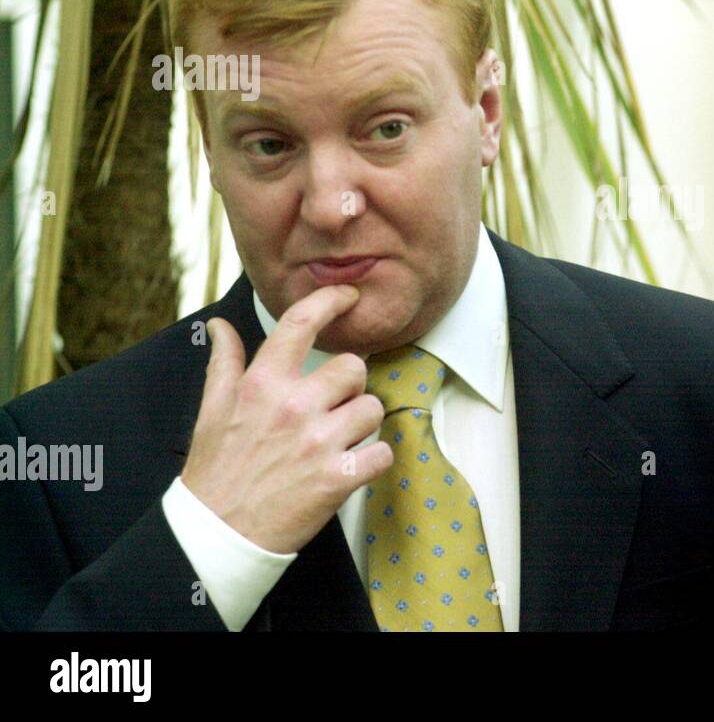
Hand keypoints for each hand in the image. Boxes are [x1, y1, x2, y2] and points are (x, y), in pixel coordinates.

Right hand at [182, 284, 391, 553]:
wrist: (216, 535)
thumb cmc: (215, 472)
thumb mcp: (211, 411)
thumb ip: (225, 364)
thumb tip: (220, 326)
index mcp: (261, 385)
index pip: (300, 323)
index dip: (331, 300)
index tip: (348, 296)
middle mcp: (292, 407)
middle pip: (353, 367)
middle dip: (349, 385)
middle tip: (331, 406)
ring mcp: (318, 442)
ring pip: (372, 408)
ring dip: (361, 424)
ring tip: (337, 440)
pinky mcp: (338, 478)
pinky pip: (382, 452)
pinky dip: (373, 460)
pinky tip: (351, 466)